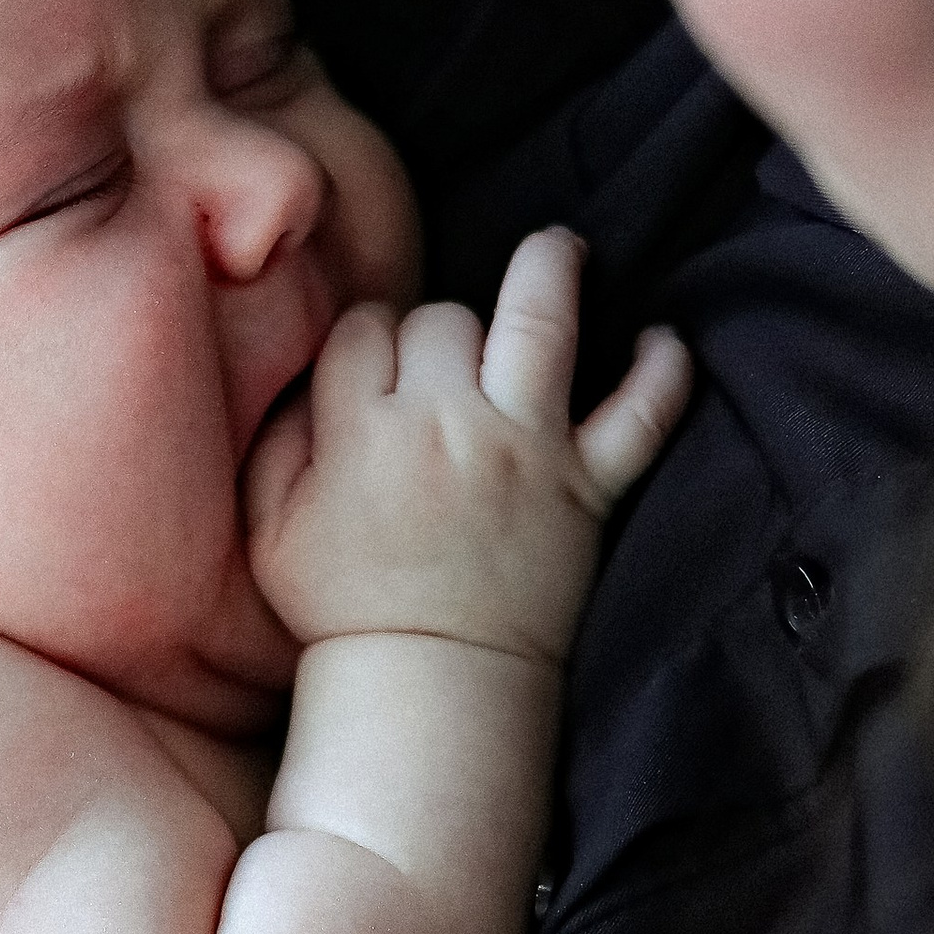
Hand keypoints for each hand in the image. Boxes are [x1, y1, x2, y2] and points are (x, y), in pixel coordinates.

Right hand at [244, 228, 689, 666]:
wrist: (433, 683)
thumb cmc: (343, 609)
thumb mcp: (268, 529)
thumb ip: (277, 442)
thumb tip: (310, 379)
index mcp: (363, 433)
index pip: (368, 329)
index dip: (370, 338)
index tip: (376, 367)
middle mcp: (447, 425)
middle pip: (444, 319)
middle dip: (438, 332)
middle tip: (441, 370)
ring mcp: (525, 451)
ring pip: (541, 325)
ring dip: (551, 272)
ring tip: (559, 249)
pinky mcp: (586, 487)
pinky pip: (640, 417)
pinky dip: (662, 375)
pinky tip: (665, 339)